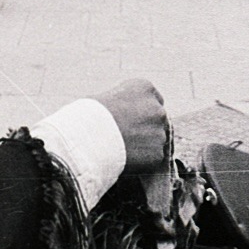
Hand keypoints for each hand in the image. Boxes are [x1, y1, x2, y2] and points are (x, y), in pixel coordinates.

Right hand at [91, 79, 170, 210]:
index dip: (140, 110)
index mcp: (144, 88)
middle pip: (157, 119)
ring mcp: (159, 132)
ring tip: (122, 149)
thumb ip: (120, 102)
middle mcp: (157, 108)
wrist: (89, 140)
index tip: (131, 119)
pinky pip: (153, 157)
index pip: (153, 98)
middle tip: (126, 136)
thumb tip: (119, 112)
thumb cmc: (89, 117)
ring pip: (156, 140)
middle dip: (145, 127)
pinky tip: (126, 159)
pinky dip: (143, 160)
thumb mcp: (104, 97)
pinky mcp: (157, 153)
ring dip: (144, 144)